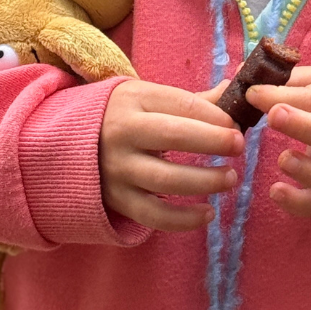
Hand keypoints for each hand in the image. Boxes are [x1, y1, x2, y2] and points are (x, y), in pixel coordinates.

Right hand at [99, 79, 243, 231]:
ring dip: (204, 181)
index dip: (213, 115)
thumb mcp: (149, 98)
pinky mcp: (117, 200)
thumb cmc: (126, 116)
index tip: (235, 125)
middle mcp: (123, 132)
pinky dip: (184, 219)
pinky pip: (153, 215)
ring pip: (166, 179)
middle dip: (212, 141)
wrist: (71, 143)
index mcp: (134, 99)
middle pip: (173, 136)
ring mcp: (118, 168)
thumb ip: (194, 101)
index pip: (180, 104)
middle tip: (239, 146)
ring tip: (230, 178)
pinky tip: (208, 214)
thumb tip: (236, 90)